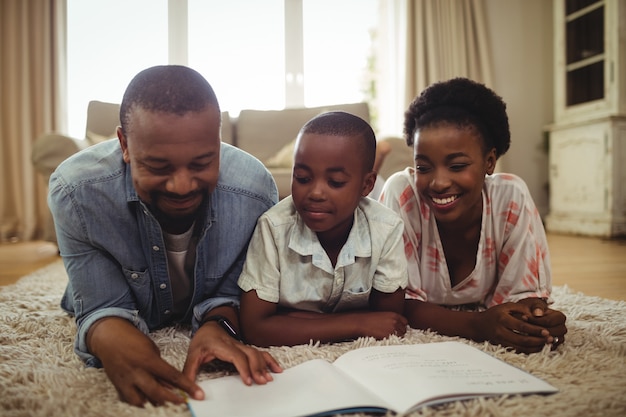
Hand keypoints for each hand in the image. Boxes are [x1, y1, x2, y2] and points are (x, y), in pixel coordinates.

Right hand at [87, 317, 201, 406]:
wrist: (109, 338)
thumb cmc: (132, 340)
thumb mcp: (152, 349)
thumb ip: (160, 367)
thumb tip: (170, 384)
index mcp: (148, 360)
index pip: (172, 376)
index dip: (187, 387)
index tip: (197, 394)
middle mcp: (137, 373)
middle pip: (156, 393)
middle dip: (172, 400)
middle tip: (183, 403)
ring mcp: (125, 381)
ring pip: (141, 401)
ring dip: (154, 404)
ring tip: (165, 403)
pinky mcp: (117, 386)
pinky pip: (129, 400)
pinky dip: (139, 402)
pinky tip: (147, 401)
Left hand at [182, 321, 281, 389]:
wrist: (209, 326)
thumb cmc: (202, 340)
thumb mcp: (191, 355)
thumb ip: (189, 374)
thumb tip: (193, 393)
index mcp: (221, 345)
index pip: (236, 356)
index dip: (244, 368)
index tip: (248, 381)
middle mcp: (234, 344)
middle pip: (250, 354)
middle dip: (257, 368)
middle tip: (261, 382)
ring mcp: (242, 345)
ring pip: (257, 353)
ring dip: (264, 365)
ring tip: (269, 378)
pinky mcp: (246, 348)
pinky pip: (260, 353)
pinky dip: (269, 360)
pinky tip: (276, 368)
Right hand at [358, 311, 407, 338]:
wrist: (362, 323)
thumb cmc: (370, 319)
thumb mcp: (383, 316)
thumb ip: (392, 320)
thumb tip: (397, 326)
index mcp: (394, 315)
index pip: (405, 322)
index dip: (402, 326)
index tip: (399, 329)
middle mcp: (395, 321)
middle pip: (404, 330)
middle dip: (400, 332)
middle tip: (393, 335)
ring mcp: (393, 329)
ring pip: (401, 336)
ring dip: (397, 337)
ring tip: (389, 337)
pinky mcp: (389, 336)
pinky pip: (395, 340)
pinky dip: (392, 341)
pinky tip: (386, 338)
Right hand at [477, 302, 555, 353]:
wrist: (479, 326)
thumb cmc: (494, 314)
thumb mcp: (506, 306)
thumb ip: (521, 308)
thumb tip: (535, 314)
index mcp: (503, 320)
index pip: (522, 327)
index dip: (535, 330)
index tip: (547, 331)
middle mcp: (501, 332)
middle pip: (523, 340)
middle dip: (538, 341)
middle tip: (550, 339)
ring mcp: (501, 341)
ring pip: (521, 348)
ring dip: (536, 347)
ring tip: (546, 344)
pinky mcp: (503, 346)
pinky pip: (518, 350)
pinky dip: (529, 350)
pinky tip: (538, 347)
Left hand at [517, 298, 567, 349]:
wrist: (531, 315)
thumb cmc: (533, 309)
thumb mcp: (535, 304)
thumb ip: (537, 307)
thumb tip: (537, 313)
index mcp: (560, 317)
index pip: (549, 321)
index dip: (535, 320)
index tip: (524, 317)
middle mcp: (561, 328)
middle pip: (550, 333)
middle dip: (535, 330)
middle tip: (523, 327)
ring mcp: (558, 338)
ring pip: (548, 341)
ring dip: (536, 338)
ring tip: (524, 333)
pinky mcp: (553, 345)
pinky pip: (546, 347)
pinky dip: (536, 344)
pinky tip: (527, 339)